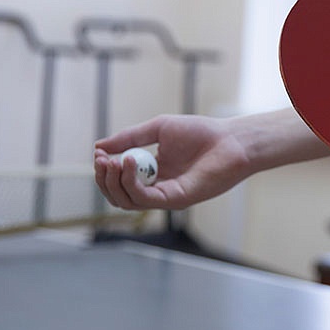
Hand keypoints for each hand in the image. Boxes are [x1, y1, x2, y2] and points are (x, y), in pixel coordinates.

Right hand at [94, 114, 255, 210]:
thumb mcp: (157, 129)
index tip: (98, 153)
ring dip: (114, 182)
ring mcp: (166, 195)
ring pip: (128, 201)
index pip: (119, 181)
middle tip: (101, 160)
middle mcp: (157, 187)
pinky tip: (129, 162)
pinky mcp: (176, 199)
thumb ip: (129, 138)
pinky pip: (145, 198)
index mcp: (152, 172)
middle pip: (119, 196)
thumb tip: (99, 146)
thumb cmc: (201, 133)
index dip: (104, 170)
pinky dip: (131, 183)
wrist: (231, 139)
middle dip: (104, 179)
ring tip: (113, 160)